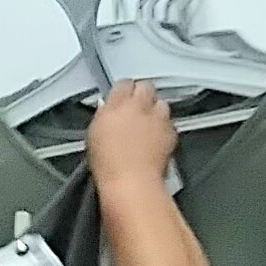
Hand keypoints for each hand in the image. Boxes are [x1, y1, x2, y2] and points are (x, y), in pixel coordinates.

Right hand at [87, 77, 176, 192]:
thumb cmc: (110, 164)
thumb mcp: (93, 135)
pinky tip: (154, 139)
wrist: (131, 181)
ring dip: (155, 110)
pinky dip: (164, 127)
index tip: (120, 97)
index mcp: (118, 103)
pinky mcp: (171, 131)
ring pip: (161, 103)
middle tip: (135, 107)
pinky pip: (170, 122)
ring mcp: (158, 117)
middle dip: (142, 94)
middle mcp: (141, 106)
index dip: (122, 91)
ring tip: (146, 125)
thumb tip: (106, 110)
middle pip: (146, 86)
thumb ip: (103, 116)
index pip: (123, 83)